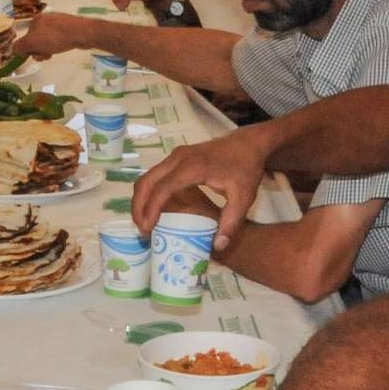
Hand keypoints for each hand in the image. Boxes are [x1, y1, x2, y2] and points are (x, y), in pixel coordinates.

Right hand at [14, 11, 93, 61]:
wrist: (82, 33)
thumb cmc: (55, 37)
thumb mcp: (32, 43)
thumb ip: (19, 47)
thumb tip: (14, 50)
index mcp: (36, 20)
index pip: (26, 38)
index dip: (29, 49)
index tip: (37, 54)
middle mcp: (45, 18)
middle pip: (36, 40)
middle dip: (39, 50)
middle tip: (47, 55)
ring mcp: (58, 22)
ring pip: (47, 40)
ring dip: (48, 49)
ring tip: (55, 51)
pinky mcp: (68, 26)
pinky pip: (58, 39)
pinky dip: (58, 45)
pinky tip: (63, 47)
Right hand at [131, 129, 268, 245]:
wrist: (249, 143)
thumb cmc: (246, 168)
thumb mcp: (244, 197)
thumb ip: (232, 222)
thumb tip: (218, 246)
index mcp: (192, 168)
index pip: (162, 189)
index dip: (151, 209)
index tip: (148, 229)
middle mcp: (178, 158)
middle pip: (146, 182)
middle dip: (139, 207)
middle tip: (142, 230)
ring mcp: (176, 155)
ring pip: (147, 177)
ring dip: (142, 199)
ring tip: (145, 222)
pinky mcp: (177, 157)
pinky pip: (156, 175)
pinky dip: (150, 191)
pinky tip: (155, 208)